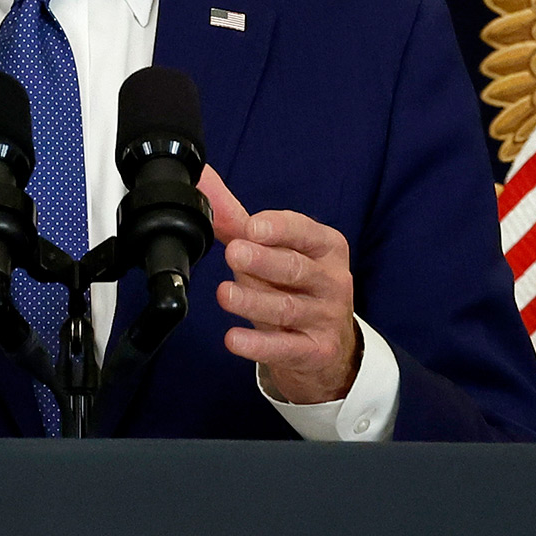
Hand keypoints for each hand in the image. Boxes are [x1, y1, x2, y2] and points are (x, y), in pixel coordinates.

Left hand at [200, 168, 360, 405]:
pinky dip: (258, 344)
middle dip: (264, 260)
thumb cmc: (297, 289)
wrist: (328, 348)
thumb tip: (203, 184)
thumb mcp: (276, 254)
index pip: (305, 232)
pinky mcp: (316, 352)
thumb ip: (239, 223)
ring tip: (225, 294)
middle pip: (296, 268)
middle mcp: (332, 280)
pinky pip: (284, 348)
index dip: (279, 228)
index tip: (251, 227)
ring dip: (254, 301)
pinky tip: (233, 338)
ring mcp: (327, 318)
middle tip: (234, 254)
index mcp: (327, 247)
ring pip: (287, 308)